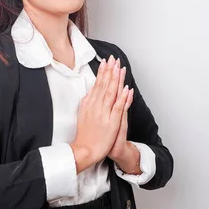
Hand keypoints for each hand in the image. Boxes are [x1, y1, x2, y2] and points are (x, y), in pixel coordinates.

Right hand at [70, 55, 129, 172]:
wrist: (85, 150)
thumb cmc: (85, 134)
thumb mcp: (82, 114)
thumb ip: (88, 101)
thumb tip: (91, 90)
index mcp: (89, 104)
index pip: (97, 84)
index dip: (102, 72)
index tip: (106, 62)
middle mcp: (95, 106)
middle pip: (104, 85)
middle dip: (109, 71)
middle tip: (113, 59)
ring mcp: (103, 114)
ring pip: (111, 93)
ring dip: (116, 80)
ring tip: (119, 68)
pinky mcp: (111, 122)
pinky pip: (118, 107)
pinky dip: (122, 97)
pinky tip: (126, 89)